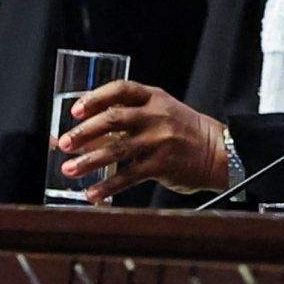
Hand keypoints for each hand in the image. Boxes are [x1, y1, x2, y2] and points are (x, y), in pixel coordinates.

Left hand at [56, 79, 230, 197]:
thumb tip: (88, 133)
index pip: (120, 89)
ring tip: (69, 169)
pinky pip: (129, 176)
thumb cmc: (185, 133)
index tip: (75, 110)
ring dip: (88, 161)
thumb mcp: (163, 112)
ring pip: (116, 149)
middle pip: (112, 120)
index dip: (94, 98)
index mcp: (154, 97)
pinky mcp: (162, 165)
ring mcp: (159, 140)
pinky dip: (108, 187)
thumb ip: (132, 116)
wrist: (220, 152)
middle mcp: (156, 115)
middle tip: (63, 144)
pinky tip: (93, 194)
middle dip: (83, 133)